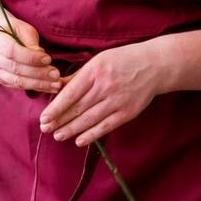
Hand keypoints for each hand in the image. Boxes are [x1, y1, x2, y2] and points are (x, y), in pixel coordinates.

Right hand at [0, 14, 62, 92]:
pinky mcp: (1, 80)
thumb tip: (41, 56)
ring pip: (16, 81)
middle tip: (56, 74)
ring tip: (56, 84)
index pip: (12, 51)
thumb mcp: (23, 29)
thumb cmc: (14, 30)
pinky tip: (49, 87)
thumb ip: (31, 41)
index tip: (48, 59)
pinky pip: (18, 87)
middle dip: (38, 73)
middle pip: (15, 68)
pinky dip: (35, 88)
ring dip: (38, 84)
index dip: (31, 57)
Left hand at [38, 40, 164, 145]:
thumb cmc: (123, 60)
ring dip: (72, 129)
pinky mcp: (128, 112)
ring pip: (90, 119)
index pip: (71, 93)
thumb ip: (79, 76)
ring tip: (58, 136)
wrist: (156, 65)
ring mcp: (118, 101)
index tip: (44, 117)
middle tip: (45, 129)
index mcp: (95, 71)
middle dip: (59, 120)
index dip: (56, 107)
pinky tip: (79, 140)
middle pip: (78, 108)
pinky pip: (106, 126)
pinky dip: (92, 134)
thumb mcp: (99, 60)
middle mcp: (105, 87)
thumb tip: (57, 87)